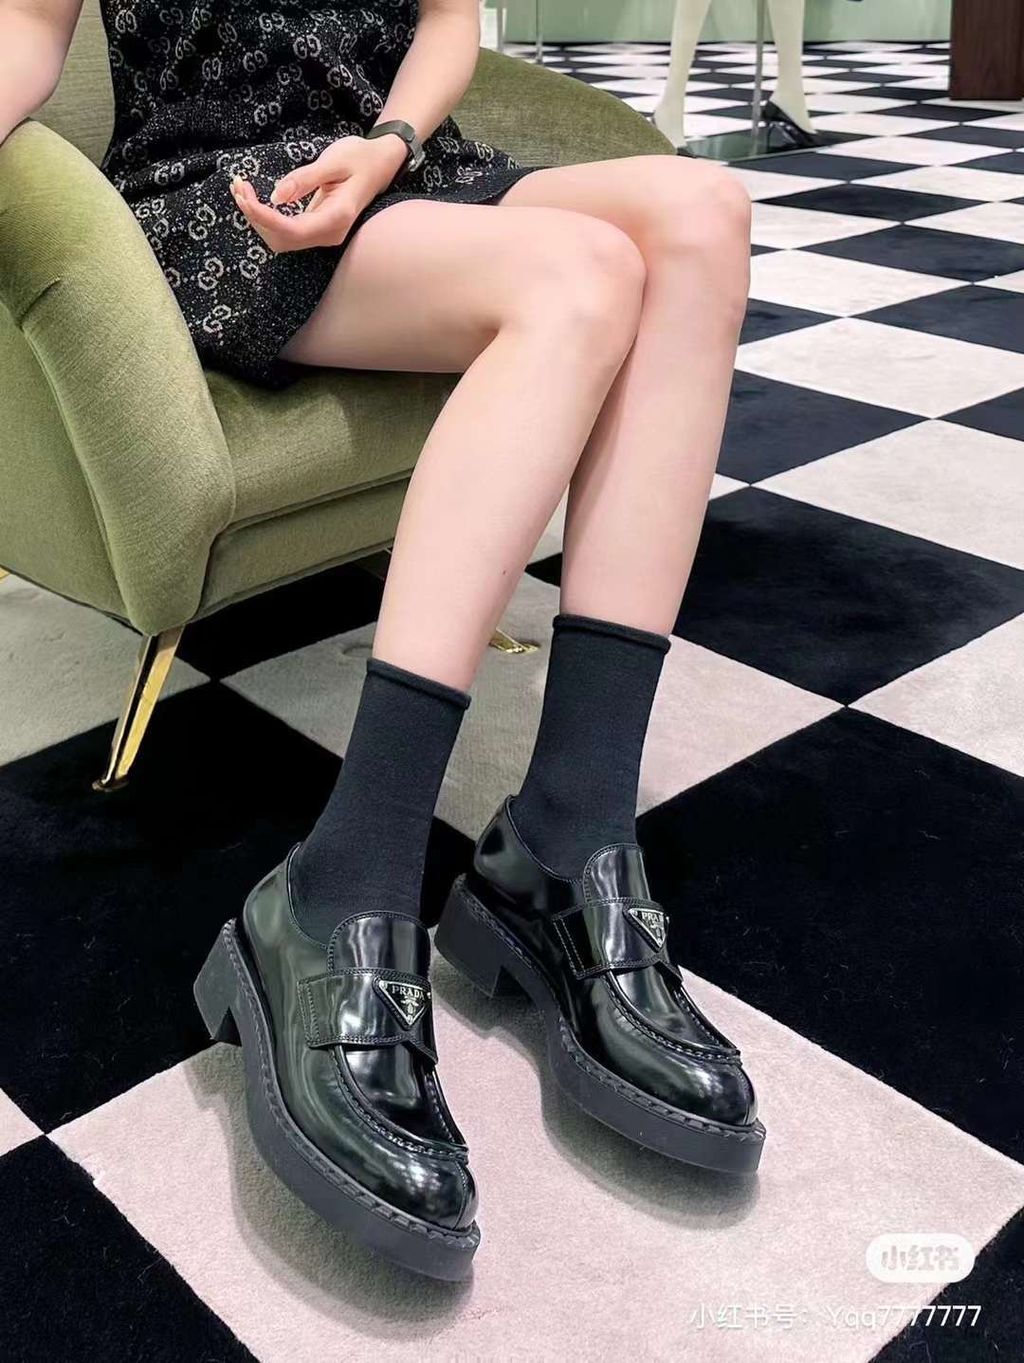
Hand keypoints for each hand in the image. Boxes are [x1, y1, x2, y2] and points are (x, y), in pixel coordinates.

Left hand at [228, 133, 407, 252]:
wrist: (380, 164)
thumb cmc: (360, 158)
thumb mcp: (333, 161)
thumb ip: (305, 179)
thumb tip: (277, 197)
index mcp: (337, 218)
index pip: (292, 230)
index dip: (264, 218)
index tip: (244, 195)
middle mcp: (329, 234)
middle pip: (282, 239)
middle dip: (256, 217)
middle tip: (238, 185)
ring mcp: (323, 234)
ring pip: (281, 239)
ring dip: (258, 219)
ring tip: (241, 189)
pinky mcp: (316, 229)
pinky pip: (286, 231)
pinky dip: (266, 217)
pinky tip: (253, 198)